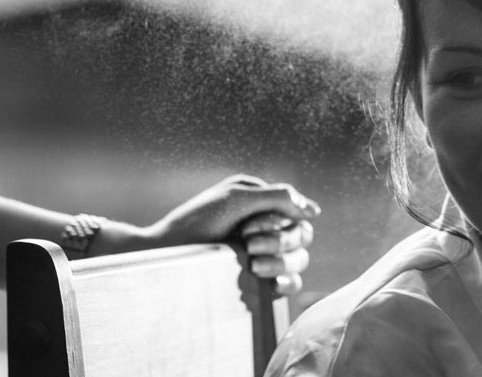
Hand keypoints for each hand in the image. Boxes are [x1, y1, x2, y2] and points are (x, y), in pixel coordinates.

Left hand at [144, 174, 320, 294]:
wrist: (167, 257)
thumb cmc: (196, 223)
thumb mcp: (236, 199)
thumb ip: (278, 197)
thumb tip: (315, 210)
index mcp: (261, 205)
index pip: (296, 212)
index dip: (280, 220)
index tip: (248, 226)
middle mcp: (266, 229)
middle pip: (302, 235)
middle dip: (279, 240)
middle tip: (247, 243)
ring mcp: (265, 256)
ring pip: (300, 259)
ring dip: (280, 260)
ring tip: (252, 263)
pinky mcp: (260, 282)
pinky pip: (291, 284)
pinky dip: (286, 282)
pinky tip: (270, 282)